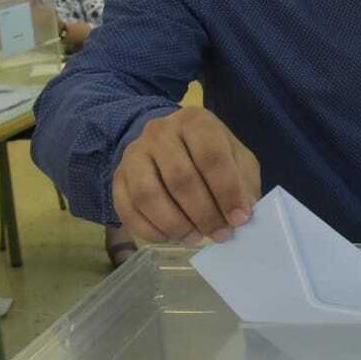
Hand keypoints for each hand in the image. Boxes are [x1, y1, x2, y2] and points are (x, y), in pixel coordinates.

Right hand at [112, 107, 260, 244]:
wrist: (169, 141)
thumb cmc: (211, 152)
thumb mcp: (237, 158)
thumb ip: (243, 183)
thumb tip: (241, 214)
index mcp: (196, 121)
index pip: (211, 157)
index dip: (227, 192)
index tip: (239, 219)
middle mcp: (160, 131)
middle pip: (180, 179)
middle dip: (204, 214)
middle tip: (220, 234)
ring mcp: (134, 153)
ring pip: (149, 195)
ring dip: (176, 225)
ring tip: (195, 237)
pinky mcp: (118, 176)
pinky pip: (128, 209)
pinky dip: (150, 230)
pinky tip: (171, 237)